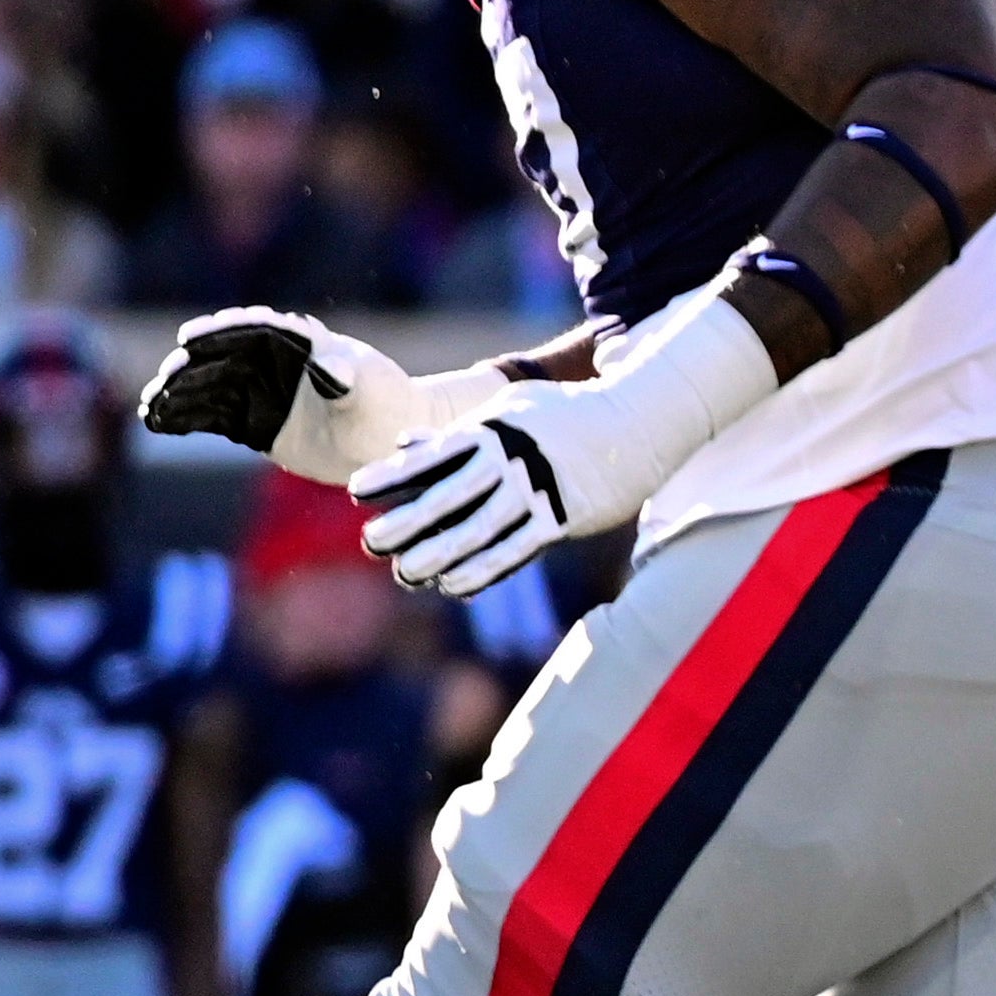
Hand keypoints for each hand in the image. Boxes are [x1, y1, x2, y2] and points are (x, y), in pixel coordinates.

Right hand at [141, 309, 488, 485]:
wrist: (387, 438)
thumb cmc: (388, 406)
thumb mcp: (374, 392)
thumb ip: (350, 378)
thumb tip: (330, 365)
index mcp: (301, 342)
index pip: (254, 328)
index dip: (220, 331)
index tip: (190, 338)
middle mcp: (273, 362)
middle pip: (220, 356)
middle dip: (189, 367)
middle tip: (163, 382)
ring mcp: (259, 390)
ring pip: (208, 385)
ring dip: (178, 393)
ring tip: (151, 408)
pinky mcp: (252, 420)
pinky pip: (209, 414)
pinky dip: (184, 416)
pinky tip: (159, 422)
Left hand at [353, 408, 573, 595]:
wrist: (640, 422)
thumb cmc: (565, 415)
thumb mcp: (511, 410)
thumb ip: (457, 433)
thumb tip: (402, 444)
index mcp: (494, 428)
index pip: (433, 454)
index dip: (392, 474)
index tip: (355, 491)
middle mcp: (514, 459)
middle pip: (452, 495)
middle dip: (409, 521)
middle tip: (370, 542)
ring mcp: (542, 489)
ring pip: (483, 527)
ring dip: (442, 553)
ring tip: (406, 573)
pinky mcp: (567, 517)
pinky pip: (520, 548)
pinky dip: (486, 569)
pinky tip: (454, 585)